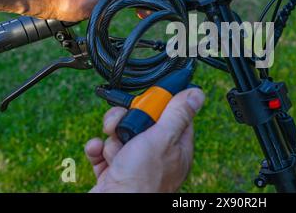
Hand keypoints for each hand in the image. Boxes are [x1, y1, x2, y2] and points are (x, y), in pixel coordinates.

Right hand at [85, 88, 204, 192]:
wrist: (112, 207)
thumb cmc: (141, 180)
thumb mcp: (162, 139)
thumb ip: (178, 114)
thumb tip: (197, 94)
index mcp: (176, 148)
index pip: (175, 116)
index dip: (161, 104)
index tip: (151, 99)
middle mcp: (157, 156)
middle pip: (143, 122)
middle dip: (129, 120)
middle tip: (125, 124)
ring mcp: (134, 164)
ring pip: (121, 134)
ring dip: (112, 138)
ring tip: (114, 150)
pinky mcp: (113, 171)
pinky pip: (104, 150)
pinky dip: (98, 150)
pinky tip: (97, 152)